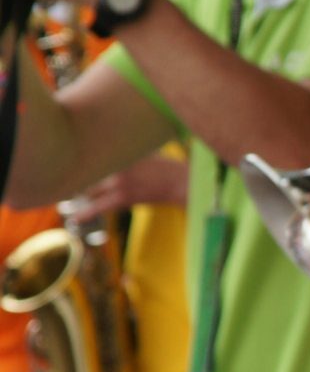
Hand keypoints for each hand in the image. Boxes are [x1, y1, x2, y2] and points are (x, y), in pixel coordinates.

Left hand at [63, 153, 188, 219]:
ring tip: (68, 205)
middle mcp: (115, 165)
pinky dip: (86, 213)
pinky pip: (99, 207)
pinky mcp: (124, 198)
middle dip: (74, 181)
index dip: (76, 163)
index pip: (89, 156)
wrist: (182, 183)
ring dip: (78, 198)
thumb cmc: (165, 167)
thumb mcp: (143, 152)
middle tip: (65, 187)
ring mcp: (119, 181)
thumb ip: (123, 154)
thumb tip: (105, 157)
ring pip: (89, 190)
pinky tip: (76, 219)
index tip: (66, 166)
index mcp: (119, 152)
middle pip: (85, 174)